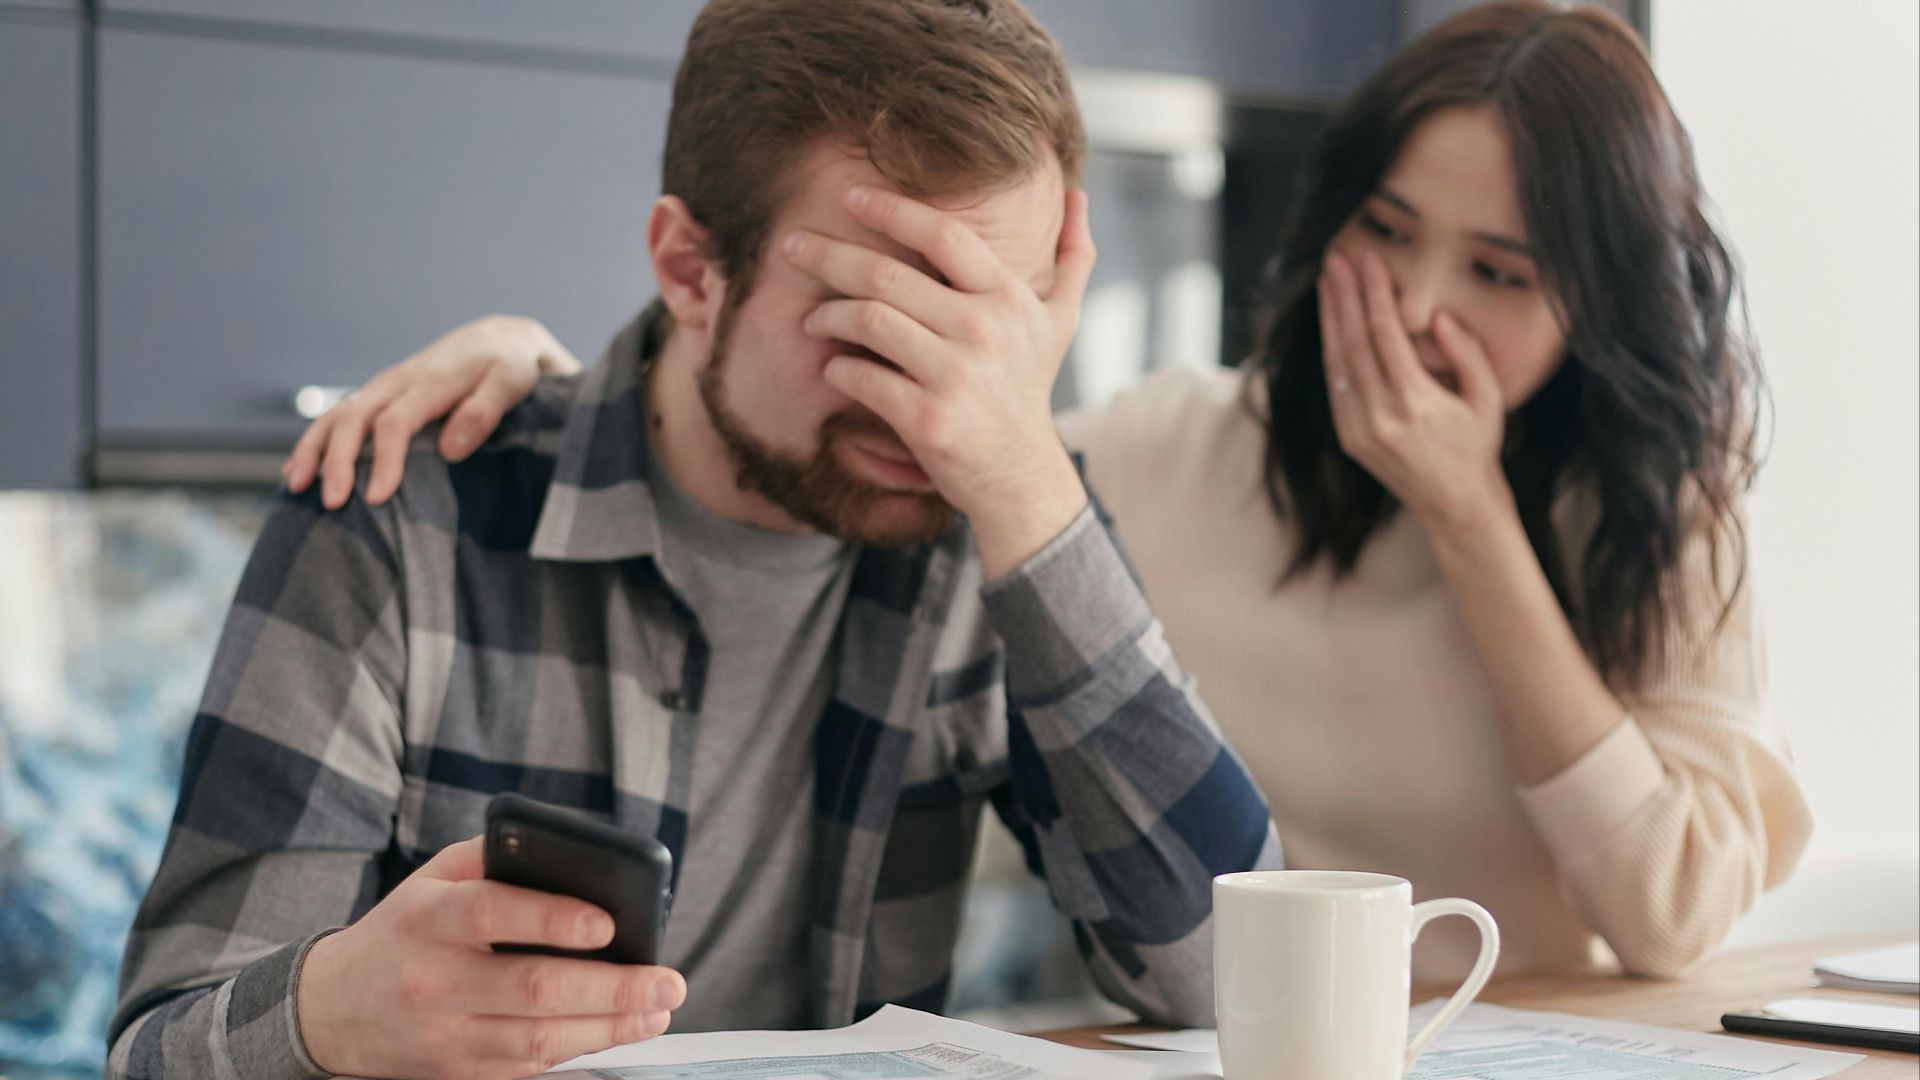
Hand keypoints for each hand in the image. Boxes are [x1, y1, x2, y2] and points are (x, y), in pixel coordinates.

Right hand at [284, 315, 576, 509]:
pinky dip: (314, 442)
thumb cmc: (508, 366)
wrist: (497, 339)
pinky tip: (297, 471)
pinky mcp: (379, 396)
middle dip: (336, 460)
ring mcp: (383, 388)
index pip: (395, 423)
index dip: (383, 461)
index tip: (375, 498)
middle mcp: (398, 382)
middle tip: (331, 502)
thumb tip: (449, 450)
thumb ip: (483, 413)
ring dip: (313, 450)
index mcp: (430, 382)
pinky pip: (337, 416)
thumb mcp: (509, 383)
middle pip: (354, 419)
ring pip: (336, 415)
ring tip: (297, 486)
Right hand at [296, 838, 684, 1079]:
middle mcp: (433, 980)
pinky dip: (581, 1050)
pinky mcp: (458, 1072)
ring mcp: (444, 1036)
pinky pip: (529, 1066)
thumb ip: (497, 856)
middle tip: (667, 981)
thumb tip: (576, 853)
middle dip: (610, 988)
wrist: (333, 1009)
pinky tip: (621, 1030)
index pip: (490, 914)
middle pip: (531, 989)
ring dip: (609, 1026)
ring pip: (537, 1039)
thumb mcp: (433, 878)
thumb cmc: (406, 929)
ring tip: (658, 1009)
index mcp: (426, 918)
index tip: (608, 922)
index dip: (551, 918)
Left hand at [779, 185, 1095, 578]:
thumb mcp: (1060, 322)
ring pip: (868, 320)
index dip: (891, 209)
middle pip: (887, 274)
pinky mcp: (927, 418)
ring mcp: (955, 375)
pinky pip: (861, 376)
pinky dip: (837, 368)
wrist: (1020, 475)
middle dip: (829, 255)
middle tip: (792, 246)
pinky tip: (831, 367)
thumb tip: (1078, 195)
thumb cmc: (1029, 389)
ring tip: (813, 317)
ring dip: (828, 314)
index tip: (850, 195)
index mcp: (1008, 297)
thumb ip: (1072, 257)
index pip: (943, 235)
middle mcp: (984, 330)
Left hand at [1319, 250, 1509, 530]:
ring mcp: (1359, 430)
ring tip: (1328, 283)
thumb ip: (1467, 353)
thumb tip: (1437, 317)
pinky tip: (1332, 325)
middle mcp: (1379, 416)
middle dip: (1342, 297)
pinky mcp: (1349, 439)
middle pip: (1352, 342)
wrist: (1455, 505)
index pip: (1384, 333)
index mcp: (1414, 403)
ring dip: (1330, 320)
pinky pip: (1336, 386)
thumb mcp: (1488, 398)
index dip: (1373, 293)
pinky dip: (1332, 351)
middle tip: (1336, 259)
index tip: (1368, 260)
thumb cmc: (1478, 447)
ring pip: (1337, 363)